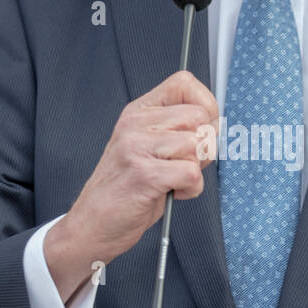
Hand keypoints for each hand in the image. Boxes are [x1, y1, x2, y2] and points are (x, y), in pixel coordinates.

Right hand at [44, 70, 217, 300]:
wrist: (92, 224)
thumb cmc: (125, 190)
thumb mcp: (146, 148)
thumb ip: (176, 131)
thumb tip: (216, 125)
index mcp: (137, 113)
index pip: (183, 83)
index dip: (205, 104)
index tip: (201, 128)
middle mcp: (135, 125)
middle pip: (199, 116)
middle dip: (204, 145)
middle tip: (184, 164)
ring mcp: (137, 148)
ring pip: (197, 144)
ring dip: (195, 169)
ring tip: (173, 180)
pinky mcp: (144, 175)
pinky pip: (192, 174)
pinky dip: (191, 190)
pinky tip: (172, 193)